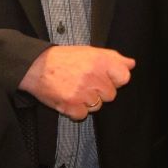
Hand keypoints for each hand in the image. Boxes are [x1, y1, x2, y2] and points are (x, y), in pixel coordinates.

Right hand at [19, 45, 135, 120]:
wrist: (35, 66)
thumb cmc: (62, 59)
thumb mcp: (89, 52)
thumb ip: (113, 57)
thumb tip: (131, 64)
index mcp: (100, 61)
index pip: (124, 77)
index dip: (115, 79)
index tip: (105, 78)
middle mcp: (93, 76)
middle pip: (111, 95)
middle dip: (100, 91)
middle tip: (84, 83)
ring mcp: (83, 92)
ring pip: (97, 106)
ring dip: (87, 101)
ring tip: (74, 89)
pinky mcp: (72, 106)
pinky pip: (82, 115)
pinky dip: (75, 110)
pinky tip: (68, 98)